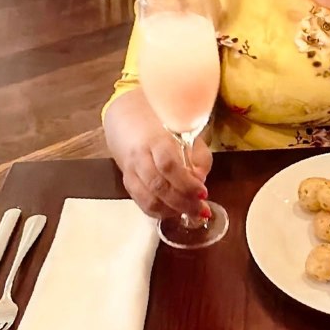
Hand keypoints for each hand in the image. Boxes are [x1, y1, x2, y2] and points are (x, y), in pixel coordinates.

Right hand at [104, 91, 212, 220]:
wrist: (126, 117)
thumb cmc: (160, 124)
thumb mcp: (184, 132)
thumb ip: (197, 156)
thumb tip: (201, 181)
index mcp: (155, 140)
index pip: (169, 166)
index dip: (186, 183)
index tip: (203, 193)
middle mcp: (139, 157)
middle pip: (158, 186)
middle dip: (182, 202)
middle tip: (201, 209)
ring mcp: (130, 172)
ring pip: (148, 200)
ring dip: (172, 211)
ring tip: (191, 212)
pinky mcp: (126, 182)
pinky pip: (141, 203)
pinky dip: (159, 212)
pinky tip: (174, 211)